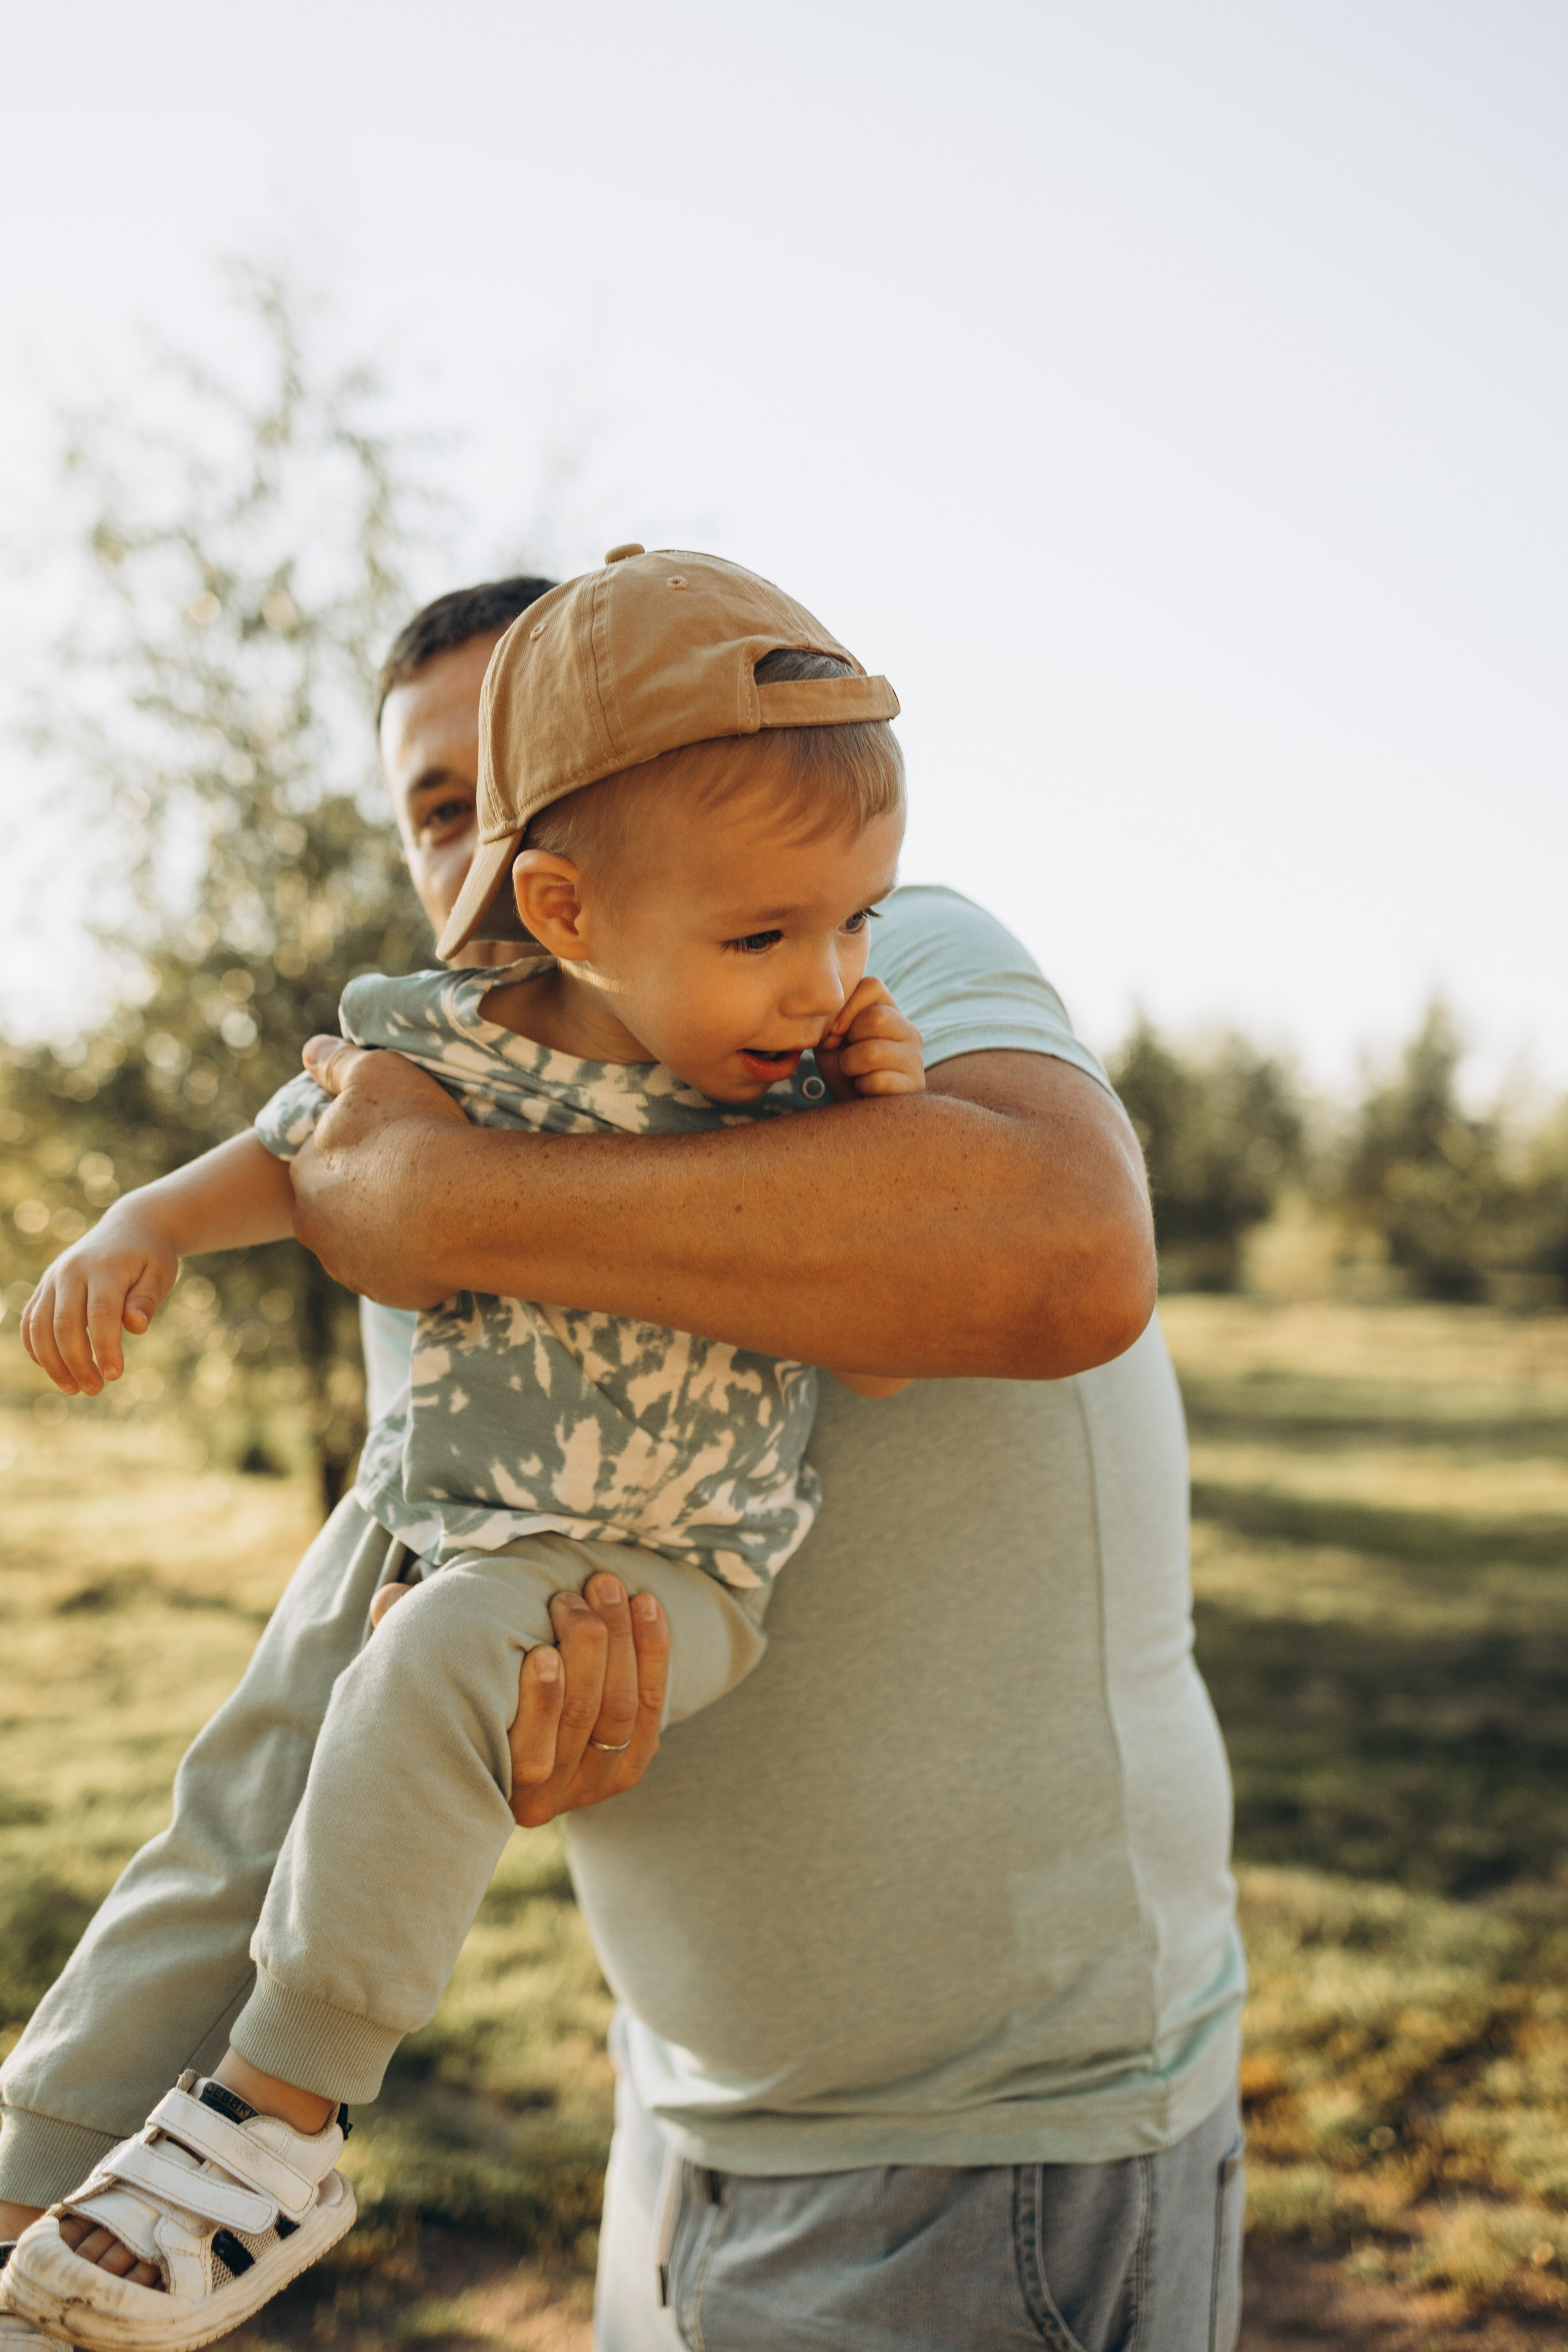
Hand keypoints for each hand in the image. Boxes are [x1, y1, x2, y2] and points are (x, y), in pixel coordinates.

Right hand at [21, 1203, 179, 1395]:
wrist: (130, 1226)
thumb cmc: (150, 1256)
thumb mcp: (159, 1273)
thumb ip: (146, 1299)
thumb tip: (136, 1326)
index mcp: (105, 1268)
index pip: (100, 1314)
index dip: (105, 1347)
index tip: (115, 1375)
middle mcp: (72, 1271)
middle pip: (65, 1324)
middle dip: (77, 1362)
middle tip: (95, 1390)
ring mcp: (54, 1278)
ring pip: (39, 1325)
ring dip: (52, 1362)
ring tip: (74, 1389)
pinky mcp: (45, 1286)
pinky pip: (30, 1320)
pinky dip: (36, 1348)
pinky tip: (54, 1370)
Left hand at [290, 1035, 466, 1306]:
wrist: (458, 1204)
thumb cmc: (413, 1131)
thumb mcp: (375, 1073)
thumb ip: (338, 1061)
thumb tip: (310, 1049)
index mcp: (305, 1174)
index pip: (320, 1161)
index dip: (355, 1151)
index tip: (389, 1144)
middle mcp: (316, 1227)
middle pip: (338, 1209)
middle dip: (367, 1197)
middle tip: (412, 1178)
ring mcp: (351, 1267)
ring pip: (365, 1245)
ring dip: (388, 1232)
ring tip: (432, 1211)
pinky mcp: (388, 1293)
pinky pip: (399, 1274)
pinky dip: (415, 1260)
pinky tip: (443, 1239)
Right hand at [366, 1568, 669, 1824]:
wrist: (508, 1749)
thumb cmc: (456, 1703)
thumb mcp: (430, 1681)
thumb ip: (407, 1642)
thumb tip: (389, 1597)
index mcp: (495, 1787)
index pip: (529, 1753)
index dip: (542, 1704)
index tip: (542, 1651)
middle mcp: (549, 1799)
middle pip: (584, 1721)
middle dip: (587, 1650)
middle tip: (574, 1596)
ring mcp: (595, 1785)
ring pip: (621, 1710)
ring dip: (621, 1641)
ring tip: (606, 1585)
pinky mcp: (629, 1765)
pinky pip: (652, 1707)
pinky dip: (653, 1652)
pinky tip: (646, 1604)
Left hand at [814, 977, 924, 1103]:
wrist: (858, 1111)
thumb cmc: (844, 1071)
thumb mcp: (832, 1038)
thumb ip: (830, 1017)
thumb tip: (828, 1014)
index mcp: (889, 1011)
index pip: (872, 985)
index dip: (846, 1006)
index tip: (835, 1031)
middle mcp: (909, 1031)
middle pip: (876, 1018)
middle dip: (849, 1041)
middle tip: (847, 1056)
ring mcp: (915, 1058)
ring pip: (872, 1052)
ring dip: (851, 1066)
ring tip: (855, 1074)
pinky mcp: (915, 1086)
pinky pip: (877, 1082)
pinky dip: (861, 1088)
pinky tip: (866, 1091)